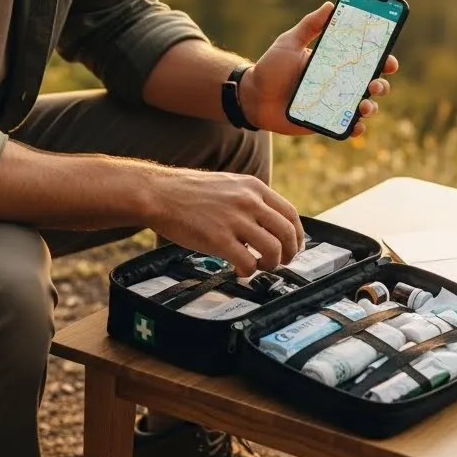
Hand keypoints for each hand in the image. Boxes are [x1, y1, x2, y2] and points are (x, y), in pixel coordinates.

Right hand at [146, 168, 304, 276]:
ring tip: (258, 267)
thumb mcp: (229, 184)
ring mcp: (235, 220)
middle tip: (280, 263)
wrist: (159, 193)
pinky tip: (239, 270)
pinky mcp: (219, 238)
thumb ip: (250, 199)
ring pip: (273, 249)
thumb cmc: (189, 192)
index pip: (290, 214)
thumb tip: (268, 223)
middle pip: (287, 233)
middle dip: (288, 253)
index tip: (293, 247)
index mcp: (254, 188)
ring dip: (270, 264)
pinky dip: (248, 272)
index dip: (297, 235)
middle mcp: (249, 202)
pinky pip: (248, 262)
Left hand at [239, 2, 400, 137]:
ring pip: (365, 107)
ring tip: (364, 105)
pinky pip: (347, 127)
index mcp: (335, 63)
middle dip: (381, 85)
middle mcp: (339, 84)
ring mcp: (335, 104)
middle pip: (371, 84)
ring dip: (371, 107)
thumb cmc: (271, 68)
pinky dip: (356, 128)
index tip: (389, 60)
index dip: (383, 59)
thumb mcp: (289, 42)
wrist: (253, 97)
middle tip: (375, 84)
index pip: (366, 59)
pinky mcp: (326, 122)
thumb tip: (330, 5)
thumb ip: (309, 25)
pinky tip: (356, 125)